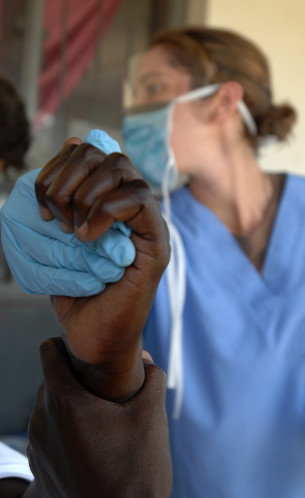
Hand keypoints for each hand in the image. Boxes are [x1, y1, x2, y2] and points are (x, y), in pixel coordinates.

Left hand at [28, 338, 172, 497]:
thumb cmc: (136, 470)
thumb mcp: (152, 415)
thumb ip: (151, 376)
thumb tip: (146, 359)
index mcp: (66, 402)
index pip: (50, 351)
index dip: (69, 344)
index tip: (89, 353)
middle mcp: (43, 420)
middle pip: (52, 378)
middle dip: (76, 376)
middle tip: (105, 387)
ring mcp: (37, 446)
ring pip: (49, 405)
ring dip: (71, 403)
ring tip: (101, 416)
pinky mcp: (39, 465)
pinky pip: (48, 430)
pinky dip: (64, 427)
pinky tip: (91, 442)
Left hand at [35, 140, 169, 399]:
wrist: (95, 339)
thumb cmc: (77, 295)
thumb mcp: (57, 244)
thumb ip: (59, 208)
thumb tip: (51, 171)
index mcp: (109, 202)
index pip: (89, 152)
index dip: (59, 165)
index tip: (42, 203)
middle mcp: (132, 206)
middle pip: (104, 152)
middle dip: (68, 178)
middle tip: (56, 218)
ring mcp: (147, 222)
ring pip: (122, 168)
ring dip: (85, 194)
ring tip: (72, 231)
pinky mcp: (156, 242)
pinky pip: (138, 199)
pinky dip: (105, 211)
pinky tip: (86, 238)